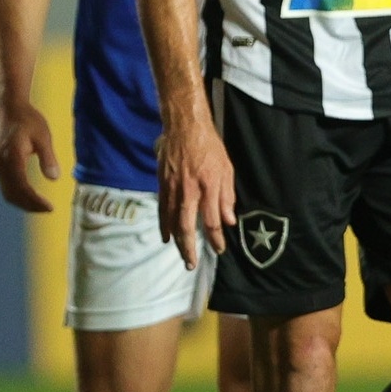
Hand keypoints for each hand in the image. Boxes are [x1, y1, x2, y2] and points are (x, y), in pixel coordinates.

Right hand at [0, 100, 59, 212]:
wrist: (9, 108)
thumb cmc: (28, 120)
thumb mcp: (43, 136)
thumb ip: (48, 157)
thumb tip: (54, 178)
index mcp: (12, 158)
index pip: (22, 187)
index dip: (35, 201)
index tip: (50, 207)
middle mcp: (0, 165)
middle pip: (12, 194)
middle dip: (29, 206)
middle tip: (48, 209)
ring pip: (7, 193)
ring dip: (23, 203)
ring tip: (41, 206)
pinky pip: (6, 187)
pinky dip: (17, 196)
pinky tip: (30, 197)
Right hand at [156, 114, 233, 269]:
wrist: (185, 127)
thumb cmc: (209, 147)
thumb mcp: (227, 169)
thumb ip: (227, 197)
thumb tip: (228, 221)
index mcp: (209, 187)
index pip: (213, 221)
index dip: (216, 239)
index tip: (220, 249)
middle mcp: (190, 191)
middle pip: (188, 227)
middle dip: (190, 248)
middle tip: (192, 264)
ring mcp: (173, 189)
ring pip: (173, 221)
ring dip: (176, 242)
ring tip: (181, 256)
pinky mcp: (163, 184)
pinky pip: (162, 210)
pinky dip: (164, 225)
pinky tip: (166, 236)